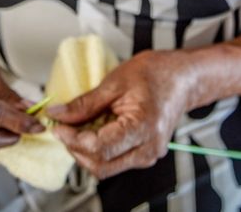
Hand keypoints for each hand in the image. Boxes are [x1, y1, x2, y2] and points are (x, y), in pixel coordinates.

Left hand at [48, 50, 195, 178]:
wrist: (183, 77)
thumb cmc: (156, 73)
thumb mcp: (115, 82)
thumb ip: (84, 103)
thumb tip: (57, 114)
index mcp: (143, 127)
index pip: (99, 147)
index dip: (72, 138)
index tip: (58, 125)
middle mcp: (148, 149)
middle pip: (100, 164)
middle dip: (76, 147)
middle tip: (64, 125)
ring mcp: (147, 155)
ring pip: (105, 167)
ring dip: (85, 150)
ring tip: (79, 125)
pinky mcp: (144, 155)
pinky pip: (114, 160)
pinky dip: (97, 149)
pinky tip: (94, 129)